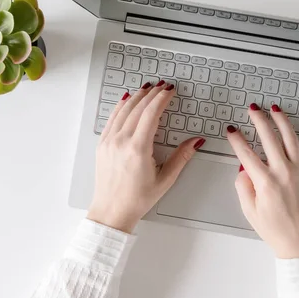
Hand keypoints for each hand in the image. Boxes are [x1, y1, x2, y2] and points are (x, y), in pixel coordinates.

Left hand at [88, 81, 204, 232]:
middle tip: (163, 86)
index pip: (151, 114)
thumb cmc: (138, 199)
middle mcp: (121, 141)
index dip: (162, 99)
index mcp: (138, 149)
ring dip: (137, 96)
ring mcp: (109, 141)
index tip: (170, 90)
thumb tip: (196, 141)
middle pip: (138, 108)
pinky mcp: (102, 144)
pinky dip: (121, 106)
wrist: (112, 211)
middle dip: (152, 94)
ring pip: (123, 110)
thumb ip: (182, 157)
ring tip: (148, 88)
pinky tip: (127, 99)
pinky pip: (112, 118)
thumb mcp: (165, 179)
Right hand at [227, 104, 298, 258]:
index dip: (235, 139)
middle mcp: (283, 173)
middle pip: (268, 138)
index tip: (231, 130)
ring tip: (274, 108)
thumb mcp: (250, 212)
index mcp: (265, 182)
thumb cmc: (277, 232)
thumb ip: (244, 187)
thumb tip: (243, 169)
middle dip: (258, 119)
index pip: (245, 153)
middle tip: (252, 109)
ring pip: (290, 138)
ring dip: (281, 120)